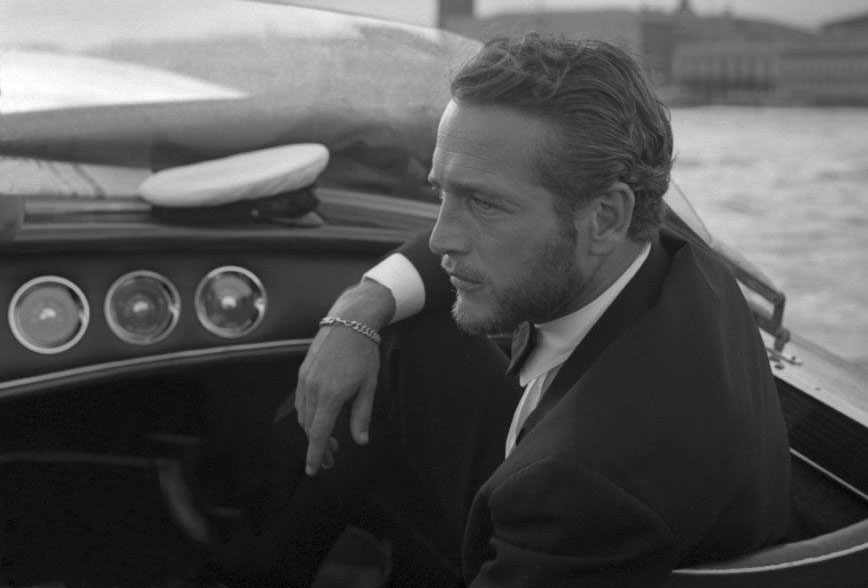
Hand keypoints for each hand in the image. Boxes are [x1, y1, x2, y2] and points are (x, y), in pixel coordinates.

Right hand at [293, 279, 395, 475]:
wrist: (349, 321)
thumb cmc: (363, 352)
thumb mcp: (369, 385)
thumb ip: (362, 415)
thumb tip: (361, 441)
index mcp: (332, 394)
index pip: (319, 432)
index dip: (315, 454)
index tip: (313, 470)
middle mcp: (314, 389)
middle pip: (309, 427)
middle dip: (317, 447)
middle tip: (330, 459)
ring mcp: (305, 380)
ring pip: (302, 415)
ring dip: (312, 432)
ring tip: (328, 442)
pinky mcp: (302, 373)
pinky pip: (300, 401)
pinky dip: (307, 416)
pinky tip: (320, 420)